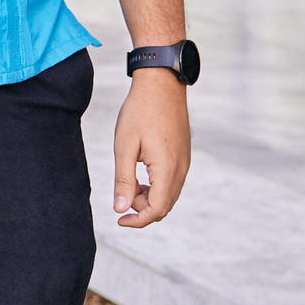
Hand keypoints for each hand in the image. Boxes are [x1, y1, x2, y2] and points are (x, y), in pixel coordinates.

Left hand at [113, 70, 190, 227]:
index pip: (157, 209)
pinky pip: (173, 182)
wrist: (161, 83)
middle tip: (123, 196)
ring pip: (170, 195)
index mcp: (167, 169)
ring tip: (130, 183)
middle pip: (165, 206)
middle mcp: (181, 169)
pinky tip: (141, 175)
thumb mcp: (125, 146)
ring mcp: (185, 162)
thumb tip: (121, 209)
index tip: (119, 220)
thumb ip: (124, 180)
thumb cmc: (139, 112)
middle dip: (142, 209)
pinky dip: (157, 187)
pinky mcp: (184, 155)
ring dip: (150, 198)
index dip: (138, 221)